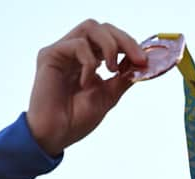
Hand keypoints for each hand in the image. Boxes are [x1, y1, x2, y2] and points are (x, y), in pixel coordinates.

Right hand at [26, 19, 146, 155]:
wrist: (56, 135)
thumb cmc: (76, 120)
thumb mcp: (108, 96)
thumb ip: (123, 78)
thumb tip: (142, 64)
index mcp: (87, 60)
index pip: (111, 38)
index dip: (130, 44)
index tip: (144, 61)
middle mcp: (74, 52)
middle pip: (103, 28)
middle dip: (125, 41)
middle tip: (138, 59)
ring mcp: (62, 52)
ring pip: (91, 27)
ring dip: (109, 45)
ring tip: (113, 69)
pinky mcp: (49, 55)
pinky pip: (77, 45)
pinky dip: (89, 63)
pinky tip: (86, 83)